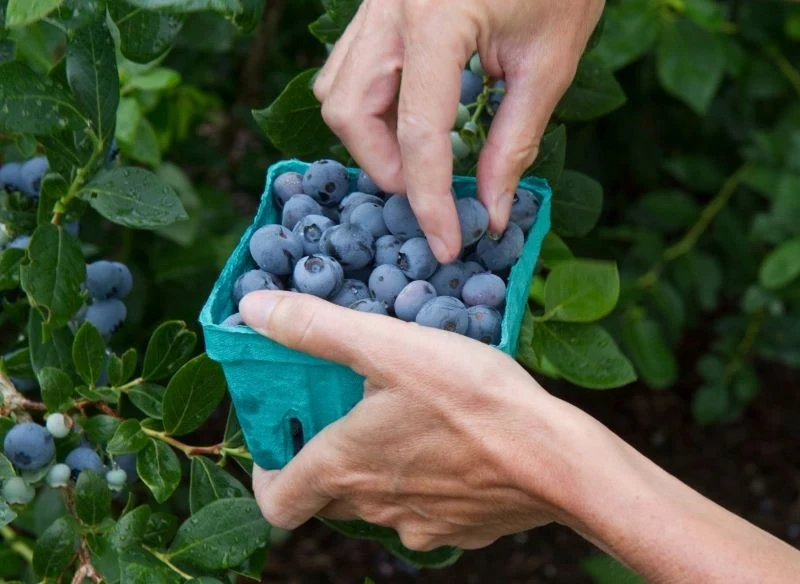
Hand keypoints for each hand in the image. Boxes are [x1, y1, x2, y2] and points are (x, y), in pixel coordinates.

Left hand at [239, 290, 597, 550]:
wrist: (554, 458)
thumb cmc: (470, 398)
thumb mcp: (387, 345)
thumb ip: (316, 327)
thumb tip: (252, 310)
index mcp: (343, 466)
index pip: (277, 501)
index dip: (268, 474)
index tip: (284, 442)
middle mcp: (373, 506)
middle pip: (328, 495)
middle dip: (328, 457)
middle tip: (349, 412)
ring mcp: (419, 525)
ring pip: (378, 501)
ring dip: (379, 466)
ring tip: (407, 418)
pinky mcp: (460, 530)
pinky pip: (426, 510)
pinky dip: (425, 482)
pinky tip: (453, 446)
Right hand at [313, 0, 603, 261]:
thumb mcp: (549, 64)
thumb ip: (514, 142)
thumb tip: (489, 210)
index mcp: (435, 18)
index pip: (417, 133)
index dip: (430, 201)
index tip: (446, 245)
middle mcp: (390, 7)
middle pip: (350, 111)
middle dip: (384, 166)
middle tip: (428, 191)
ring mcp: (377, 0)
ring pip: (337, 88)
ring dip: (370, 137)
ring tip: (418, 157)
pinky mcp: (378, 2)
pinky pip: (348, 65)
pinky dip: (369, 105)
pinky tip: (407, 115)